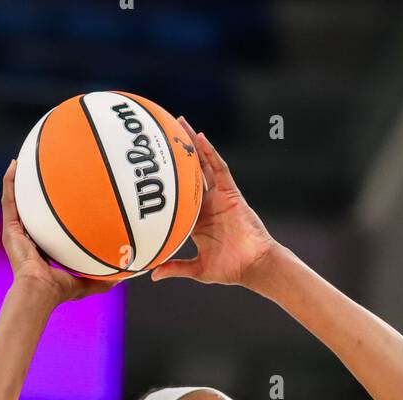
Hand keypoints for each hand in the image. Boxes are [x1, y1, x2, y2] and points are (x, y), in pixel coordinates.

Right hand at [1, 161, 124, 302]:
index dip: (54, 213)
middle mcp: (28, 239)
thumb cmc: (59, 291)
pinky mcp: (9, 229)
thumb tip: (123, 277)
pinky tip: (15, 165)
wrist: (40, 290)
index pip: (48, 227)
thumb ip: (102, 280)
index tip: (66, 197)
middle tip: (45, 173)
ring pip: (17, 200)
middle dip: (36, 192)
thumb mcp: (86, 283)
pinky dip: (10, 182)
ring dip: (19, 181)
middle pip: (31, 209)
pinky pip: (9, 200)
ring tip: (25, 160)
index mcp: (43, 250)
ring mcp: (16, 233)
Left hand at [150, 119, 276, 287]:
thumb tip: (152, 274)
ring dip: (192, 145)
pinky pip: (220, 169)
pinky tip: (200, 138)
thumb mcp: (197, 268)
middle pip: (190, 174)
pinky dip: (210, 153)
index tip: (148, 172)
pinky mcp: (231, 193)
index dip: (166, 183)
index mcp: (197, 220)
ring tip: (179, 124)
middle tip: (161, 135)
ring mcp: (219, 197)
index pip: (179, 196)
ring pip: (203, 165)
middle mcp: (207, 204)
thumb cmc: (230, 269)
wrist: (254, 265)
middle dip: (178, 155)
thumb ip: (175, 267)